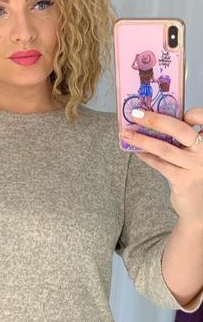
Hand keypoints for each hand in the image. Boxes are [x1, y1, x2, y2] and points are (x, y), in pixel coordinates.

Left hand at [120, 108, 202, 226]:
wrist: (201, 208)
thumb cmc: (197, 175)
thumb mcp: (197, 154)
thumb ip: (186, 140)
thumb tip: (157, 122)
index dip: (190, 113)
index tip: (177, 113)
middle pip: (179, 129)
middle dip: (154, 119)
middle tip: (135, 114)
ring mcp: (196, 166)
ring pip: (164, 147)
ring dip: (142, 139)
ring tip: (125, 134)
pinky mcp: (183, 180)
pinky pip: (160, 164)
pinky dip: (147, 157)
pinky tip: (136, 151)